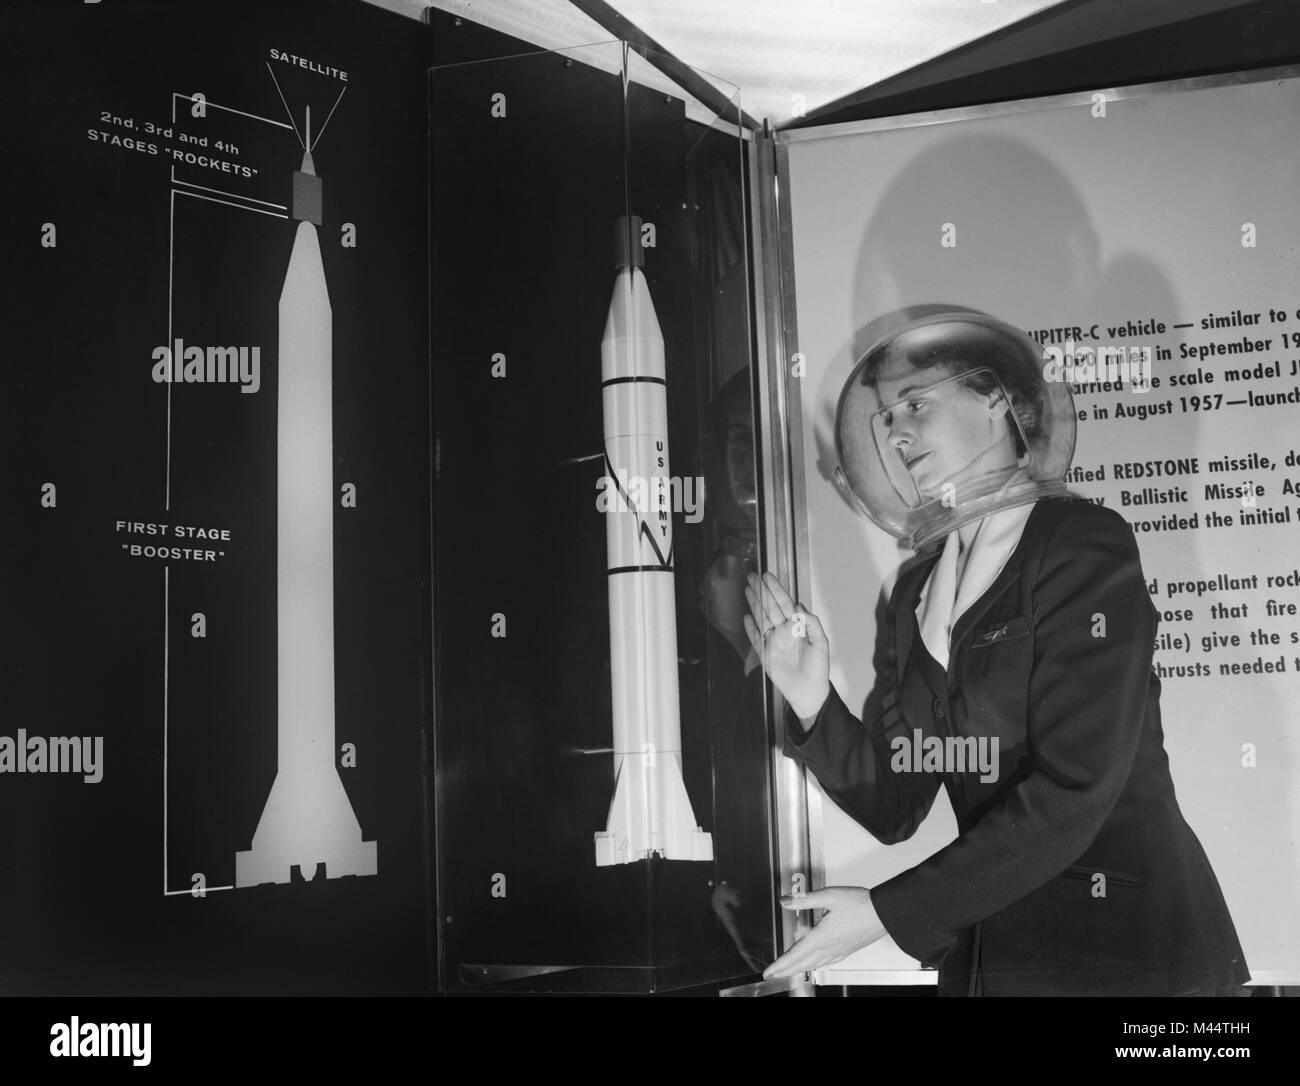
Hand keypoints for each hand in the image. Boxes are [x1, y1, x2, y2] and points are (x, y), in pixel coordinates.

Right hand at [742, 571, 829, 721]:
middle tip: (752, 576)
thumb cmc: (818, 668)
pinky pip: (756, 638)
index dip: (776, 590)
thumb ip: (812, 623)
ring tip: (747, 589)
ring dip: (754, 604)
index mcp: (797, 626)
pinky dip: (750, 628)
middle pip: (770, 607)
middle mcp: (783, 630)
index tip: (767, 577)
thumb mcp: (821, 643)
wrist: (809, 690)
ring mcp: (773, 641)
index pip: (784, 603)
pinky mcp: (765, 653)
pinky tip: (746, 617)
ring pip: (761, 618)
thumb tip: (800, 607)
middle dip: (761, 591)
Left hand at [762, 887, 887, 980]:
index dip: (780, 964)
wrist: (883, 913)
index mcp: (821, 937)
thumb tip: (786, 900)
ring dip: (799, 969)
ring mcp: (839, 951)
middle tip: (773, 975)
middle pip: (802, 964)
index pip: (795, 955)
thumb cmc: (859, 904)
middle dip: (785, 971)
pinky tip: (815, 964)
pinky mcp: (848, 950)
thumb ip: (804, 899)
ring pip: (814, 965)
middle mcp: (829, 948)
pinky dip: (815, 966)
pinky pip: (827, 962)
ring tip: (789, 971)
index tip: (769, 971)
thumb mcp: (828, 896)